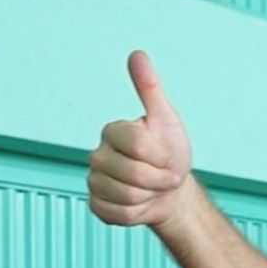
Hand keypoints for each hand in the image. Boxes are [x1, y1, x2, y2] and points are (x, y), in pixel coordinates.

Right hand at [89, 52, 195, 230]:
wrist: (171, 190)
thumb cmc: (170, 152)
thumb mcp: (165, 118)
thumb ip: (149, 88)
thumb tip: (137, 54)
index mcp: (113, 131)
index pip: (137, 144)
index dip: (161, 156)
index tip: (170, 157)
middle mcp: (98, 155)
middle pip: (133, 173)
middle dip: (158, 179)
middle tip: (165, 177)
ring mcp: (95, 181)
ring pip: (126, 195)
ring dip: (149, 196)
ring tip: (152, 189)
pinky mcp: (97, 205)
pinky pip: (118, 213)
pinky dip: (137, 213)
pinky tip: (140, 203)